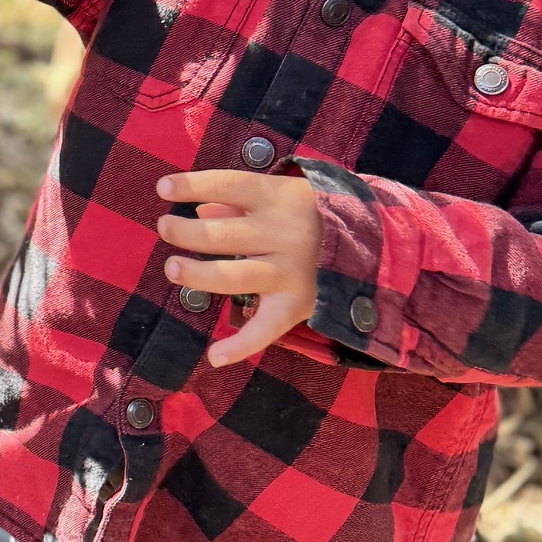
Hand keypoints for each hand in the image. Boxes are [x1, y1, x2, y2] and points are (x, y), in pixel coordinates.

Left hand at [156, 169, 321, 367]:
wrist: (378, 245)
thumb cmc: (315, 214)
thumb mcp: (284, 195)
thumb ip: (241, 200)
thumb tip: (199, 209)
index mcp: (279, 199)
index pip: (230, 185)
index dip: (193, 185)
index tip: (163, 188)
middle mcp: (283, 235)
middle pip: (223, 235)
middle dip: (186, 232)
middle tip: (165, 228)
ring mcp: (290, 272)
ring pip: (234, 276)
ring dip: (198, 275)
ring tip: (173, 268)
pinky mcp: (298, 305)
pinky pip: (267, 329)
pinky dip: (241, 346)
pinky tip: (214, 356)